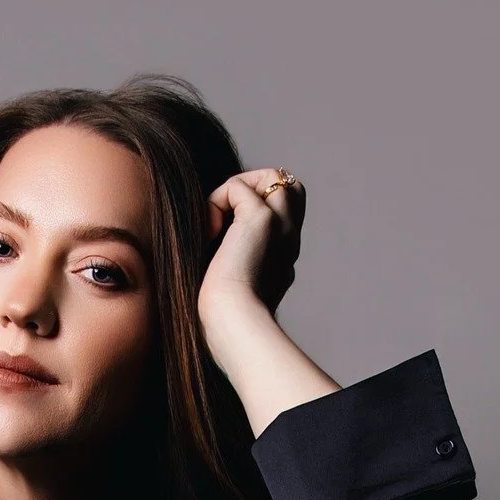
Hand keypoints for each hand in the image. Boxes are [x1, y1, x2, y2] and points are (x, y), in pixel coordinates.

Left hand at [198, 168, 304, 336]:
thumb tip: (212, 233)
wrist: (231, 323)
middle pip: (287, 186)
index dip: (256, 206)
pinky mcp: (262, 219)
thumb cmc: (222, 315)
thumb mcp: (230, 279)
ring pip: (271, 176)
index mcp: (285, 255)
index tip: (226, 235)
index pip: (284, 209)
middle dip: (253, 189)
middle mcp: (290, 239)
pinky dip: (215, 201)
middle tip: (224, 220)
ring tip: (216, 224)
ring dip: (236, 190)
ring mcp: (282, 226)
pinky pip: (237, 186)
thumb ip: (232, 254)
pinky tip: (209, 232)